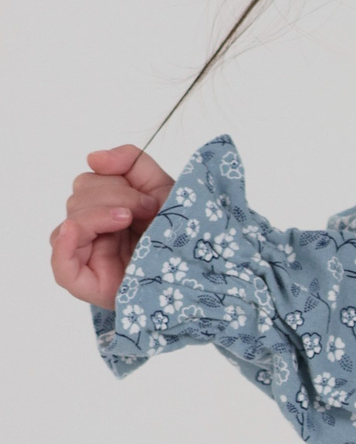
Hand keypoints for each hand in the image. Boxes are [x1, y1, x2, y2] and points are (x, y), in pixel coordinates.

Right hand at [50, 145, 175, 308]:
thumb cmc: (185, 233)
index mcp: (109, 211)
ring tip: (127, 219)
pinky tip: (75, 230)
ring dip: (96, 215)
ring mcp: (93, 260)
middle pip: (76, 202)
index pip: (86, 184)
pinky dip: (64, 245)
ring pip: (68, 227)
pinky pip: (61, 267)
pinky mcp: (93, 285)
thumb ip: (132, 162)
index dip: (114, 182)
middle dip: (112, 197)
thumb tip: (93, 158)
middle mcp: (97, 235)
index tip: (148, 197)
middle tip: (146, 210)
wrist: (205, 271)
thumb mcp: (163, 187)